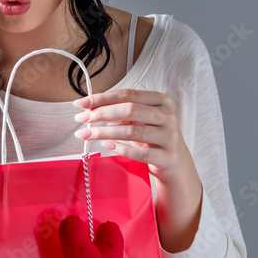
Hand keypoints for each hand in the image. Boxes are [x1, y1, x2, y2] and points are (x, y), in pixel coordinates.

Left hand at [73, 88, 202, 251]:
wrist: (175, 162)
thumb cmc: (152, 136)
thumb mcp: (140, 119)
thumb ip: (120, 110)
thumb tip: (88, 108)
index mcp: (160, 100)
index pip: (127, 94)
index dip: (102, 98)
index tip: (81, 103)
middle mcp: (167, 116)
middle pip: (130, 110)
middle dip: (101, 114)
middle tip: (82, 119)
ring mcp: (169, 137)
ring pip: (132, 131)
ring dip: (105, 132)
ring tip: (86, 134)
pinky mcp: (167, 157)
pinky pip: (140, 153)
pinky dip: (120, 149)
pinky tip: (106, 146)